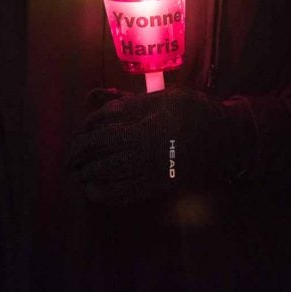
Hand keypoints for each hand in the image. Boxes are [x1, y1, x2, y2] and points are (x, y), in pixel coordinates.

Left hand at [69, 87, 254, 205]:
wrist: (221, 136)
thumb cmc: (188, 109)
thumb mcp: (155, 97)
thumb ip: (120, 101)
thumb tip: (90, 96)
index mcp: (139, 128)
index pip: (97, 136)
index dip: (81, 138)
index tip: (75, 139)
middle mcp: (140, 153)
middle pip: (97, 160)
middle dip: (79, 161)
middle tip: (69, 161)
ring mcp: (149, 173)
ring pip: (108, 180)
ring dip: (88, 179)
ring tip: (78, 176)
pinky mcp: (157, 186)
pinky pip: (126, 196)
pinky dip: (106, 196)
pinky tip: (96, 192)